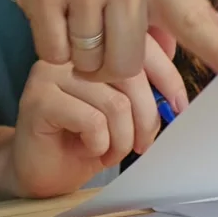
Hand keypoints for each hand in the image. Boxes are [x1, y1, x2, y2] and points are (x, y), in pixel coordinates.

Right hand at [0, 0, 217, 78]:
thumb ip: (183, 8)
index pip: (193, 20)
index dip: (216, 49)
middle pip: (127, 64)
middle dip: (110, 66)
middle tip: (99, 40)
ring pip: (89, 63)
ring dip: (79, 56)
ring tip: (75, 20)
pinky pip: (54, 53)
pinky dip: (52, 47)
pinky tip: (52, 15)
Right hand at [0, 35, 186, 198]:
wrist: (42, 172)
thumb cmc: (85, 141)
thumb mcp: (125, 113)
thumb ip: (147, 92)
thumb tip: (178, 94)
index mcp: (95, 44)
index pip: (142, 45)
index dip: (168, 78)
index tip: (179, 107)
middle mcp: (71, 51)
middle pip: (132, 74)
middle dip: (147, 119)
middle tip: (142, 145)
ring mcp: (50, 72)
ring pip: (116, 103)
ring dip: (122, 139)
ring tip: (110, 150)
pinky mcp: (38, 99)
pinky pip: (92, 121)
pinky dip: (100, 144)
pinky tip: (90, 149)